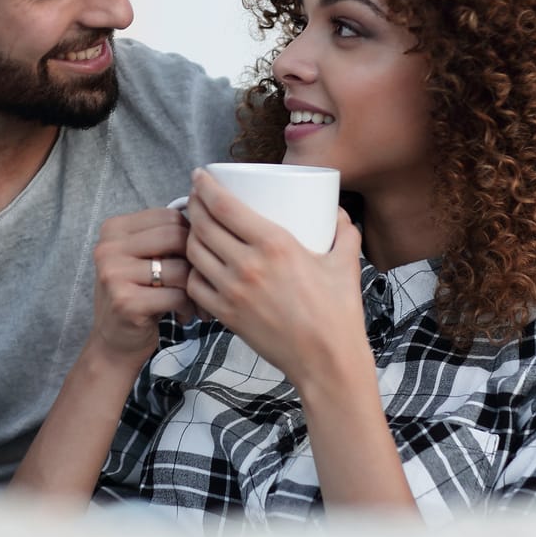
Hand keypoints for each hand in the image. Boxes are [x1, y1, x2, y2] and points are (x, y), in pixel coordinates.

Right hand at [87, 208, 197, 363]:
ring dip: (195, 287)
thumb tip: (207, 224)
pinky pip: (177, 295)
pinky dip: (189, 306)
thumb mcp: (140, 259)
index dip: (189, 235)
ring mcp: (114, 275)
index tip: (191, 257)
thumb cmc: (135, 296)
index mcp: (113, 229)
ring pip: (179, 268)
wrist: (113, 342)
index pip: (169, 216)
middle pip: (175, 236)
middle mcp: (108, 248)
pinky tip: (183, 314)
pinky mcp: (126, 302)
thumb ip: (163, 238)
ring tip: (193, 300)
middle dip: (195, 259)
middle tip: (197, 278)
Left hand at [182, 170, 365, 386]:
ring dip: (189, 235)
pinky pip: (195, 286)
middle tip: (195, 197)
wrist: (327, 361)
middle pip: (202, 225)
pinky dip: (192, 271)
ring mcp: (232, 292)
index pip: (224, 206)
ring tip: (195, 227)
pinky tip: (198, 264)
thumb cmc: (338, 311)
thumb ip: (343, 230)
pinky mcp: (226, 315)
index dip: (204, 186)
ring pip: (193, 253)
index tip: (199, 175)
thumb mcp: (346, 262)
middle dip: (193, 205)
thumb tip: (337, 211)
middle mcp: (248, 265)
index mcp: (275, 244)